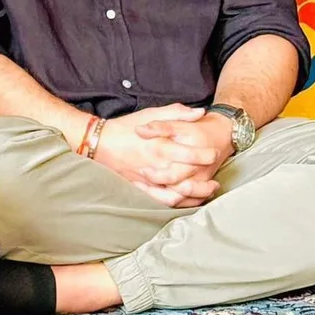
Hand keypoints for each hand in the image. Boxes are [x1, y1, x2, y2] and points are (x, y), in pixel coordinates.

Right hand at [94, 104, 220, 206]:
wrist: (100, 142)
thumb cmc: (126, 127)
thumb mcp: (151, 114)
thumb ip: (177, 113)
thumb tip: (200, 112)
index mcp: (161, 147)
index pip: (191, 155)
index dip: (206, 156)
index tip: (214, 154)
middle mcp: (157, 166)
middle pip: (188, 176)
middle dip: (205, 177)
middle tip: (215, 174)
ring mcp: (150, 180)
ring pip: (179, 193)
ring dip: (197, 194)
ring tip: (209, 189)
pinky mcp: (142, 189)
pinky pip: (163, 201)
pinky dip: (178, 202)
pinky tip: (188, 198)